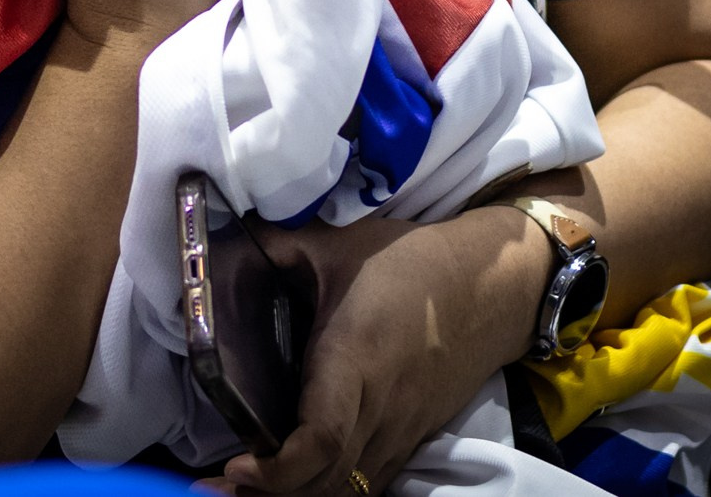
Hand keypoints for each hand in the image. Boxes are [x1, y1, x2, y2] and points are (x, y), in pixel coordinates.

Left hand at [226, 208, 550, 496]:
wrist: (494, 286)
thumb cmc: (411, 261)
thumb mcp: (336, 241)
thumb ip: (273, 245)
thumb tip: (216, 240)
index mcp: (356, 358)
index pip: (324, 438)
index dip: (279, 467)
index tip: (236, 466)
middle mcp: (382, 406)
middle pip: (330, 479)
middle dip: (272, 493)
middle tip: (216, 486)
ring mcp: (403, 428)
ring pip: (351, 487)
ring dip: (299, 496)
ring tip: (246, 489)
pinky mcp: (414, 435)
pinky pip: (372, 480)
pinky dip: (331, 489)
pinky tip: (296, 485)